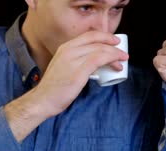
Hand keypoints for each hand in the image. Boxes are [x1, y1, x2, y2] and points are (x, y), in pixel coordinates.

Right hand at [5, 31, 127, 141]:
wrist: (42, 99)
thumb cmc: (53, 88)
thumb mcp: (63, 67)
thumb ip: (75, 62)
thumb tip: (92, 65)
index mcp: (64, 48)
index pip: (88, 36)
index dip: (104, 36)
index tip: (114, 42)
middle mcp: (69, 50)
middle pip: (96, 41)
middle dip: (112, 45)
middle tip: (122, 52)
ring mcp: (73, 60)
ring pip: (100, 49)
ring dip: (115, 53)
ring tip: (122, 60)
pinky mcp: (79, 71)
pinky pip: (99, 59)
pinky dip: (111, 59)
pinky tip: (117, 64)